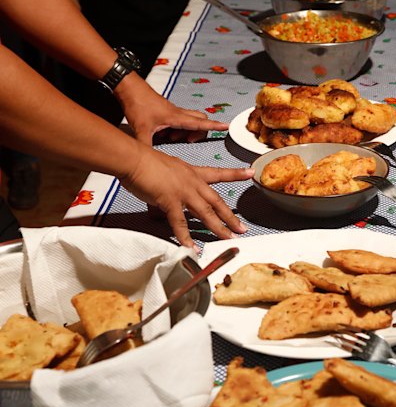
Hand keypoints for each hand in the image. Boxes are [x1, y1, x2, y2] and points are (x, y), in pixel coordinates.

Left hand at [116, 74, 229, 144]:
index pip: (200, 123)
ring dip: (185, 131)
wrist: (129, 88)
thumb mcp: (141, 129)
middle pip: (200, 120)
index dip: (215, 125)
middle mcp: (178, 113)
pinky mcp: (167, 111)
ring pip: (190, 120)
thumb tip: (147, 162)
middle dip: (199, 132)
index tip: (227, 126)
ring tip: (170, 138)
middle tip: (188, 140)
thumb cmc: (138, 104)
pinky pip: (179, 120)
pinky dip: (176, 128)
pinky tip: (162, 134)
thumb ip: (145, 147)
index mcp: (176, 117)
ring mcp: (173, 111)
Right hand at [119, 144, 253, 247]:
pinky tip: (192, 247)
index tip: (250, 173)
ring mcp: (183, 192)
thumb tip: (170, 196)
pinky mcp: (170, 201)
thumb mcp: (166, 170)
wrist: (133, 158)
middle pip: (217, 201)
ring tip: (229, 239)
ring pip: (206, 212)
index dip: (235, 174)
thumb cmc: (144, 162)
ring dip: (219, 228)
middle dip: (231, 216)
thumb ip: (172, 185)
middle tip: (242, 228)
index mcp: (192, 172)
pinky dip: (187, 237)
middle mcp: (192, 182)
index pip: (218, 173)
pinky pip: (181, 223)